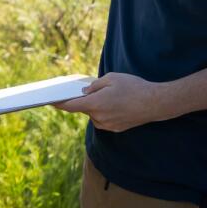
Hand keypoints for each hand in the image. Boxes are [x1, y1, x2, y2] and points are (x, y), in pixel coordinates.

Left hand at [54, 73, 173, 131]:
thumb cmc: (133, 87)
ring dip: (96, 107)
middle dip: (85, 101)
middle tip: (91, 91)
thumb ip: (94, 86)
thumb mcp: (110, 78)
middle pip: (84, 109)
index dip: (59, 104)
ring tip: (112, 96)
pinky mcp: (116, 128)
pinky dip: (105, 112)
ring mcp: (108, 125)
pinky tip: (117, 104)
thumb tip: (85, 92)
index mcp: (95, 104)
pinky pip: (104, 120)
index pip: (70, 106)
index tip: (50, 101)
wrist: (156, 102)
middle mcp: (99, 117)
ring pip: (94, 115)